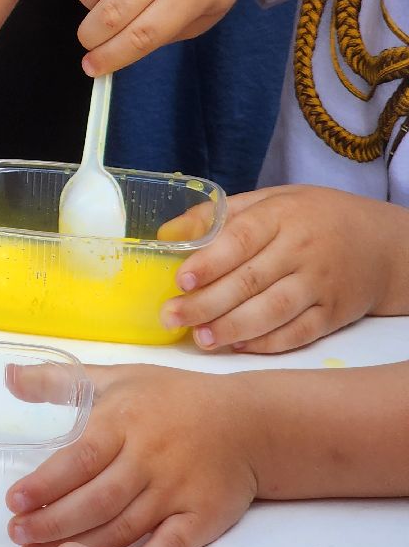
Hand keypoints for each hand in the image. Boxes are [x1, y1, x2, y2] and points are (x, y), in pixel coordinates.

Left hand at [3, 364, 258, 546]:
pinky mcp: (201, 518)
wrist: (248, 422)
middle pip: (96, 499)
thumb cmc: (173, 399)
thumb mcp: (116, 377)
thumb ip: (60, 381)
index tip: (14, 501)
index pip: (78, 458)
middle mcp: (148, 458)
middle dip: (53, 522)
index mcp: (123, 421)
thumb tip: (8, 377)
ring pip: (124, 527)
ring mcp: (176, 491)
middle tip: (18, 535)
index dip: (45, 483)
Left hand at [159, 186, 408, 352]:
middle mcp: (301, 250)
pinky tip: (238, 346)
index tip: (180, 281)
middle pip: (249, 281)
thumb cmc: (310, 218)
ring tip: (200, 339)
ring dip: (233, 328)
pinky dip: (267, 343)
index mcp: (280, 216)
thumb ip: (216, 216)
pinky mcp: (334, 314)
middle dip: (206, 303)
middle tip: (172, 317)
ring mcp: (320, 285)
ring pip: (272, 312)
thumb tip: (165, 234)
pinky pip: (298, 333)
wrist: (381, 243)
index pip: (240, 239)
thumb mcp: (268, 200)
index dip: (209, 262)